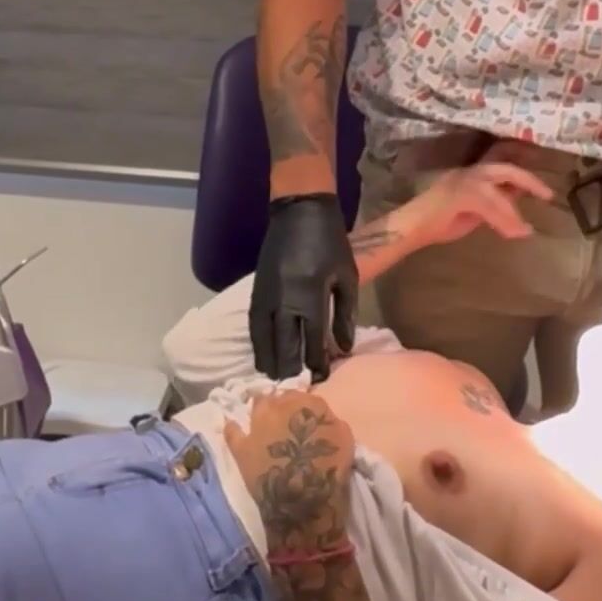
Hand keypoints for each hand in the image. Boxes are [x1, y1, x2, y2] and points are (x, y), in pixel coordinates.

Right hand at [252, 194, 357, 381]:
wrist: (299, 211)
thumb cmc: (330, 242)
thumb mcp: (347, 276)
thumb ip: (344, 314)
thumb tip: (342, 348)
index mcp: (309, 297)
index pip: (311, 341)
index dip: (317, 363)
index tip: (323, 378)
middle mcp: (283, 301)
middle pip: (284, 346)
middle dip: (290, 370)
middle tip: (296, 389)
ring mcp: (265, 296)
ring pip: (263, 339)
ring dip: (269, 362)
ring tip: (275, 380)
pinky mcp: (255, 290)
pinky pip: (254, 325)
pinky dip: (258, 343)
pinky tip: (263, 355)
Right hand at [396, 159, 553, 248]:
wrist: (410, 228)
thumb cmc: (436, 222)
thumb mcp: (473, 210)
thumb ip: (492, 204)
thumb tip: (515, 201)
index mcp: (470, 174)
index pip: (500, 165)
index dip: (522, 171)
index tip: (542, 183)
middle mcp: (467, 173)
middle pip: (504, 169)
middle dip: (528, 180)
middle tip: (547, 194)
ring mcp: (461, 182)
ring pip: (496, 192)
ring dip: (512, 212)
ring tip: (525, 230)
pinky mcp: (458, 196)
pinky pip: (488, 206)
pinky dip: (503, 220)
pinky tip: (512, 233)